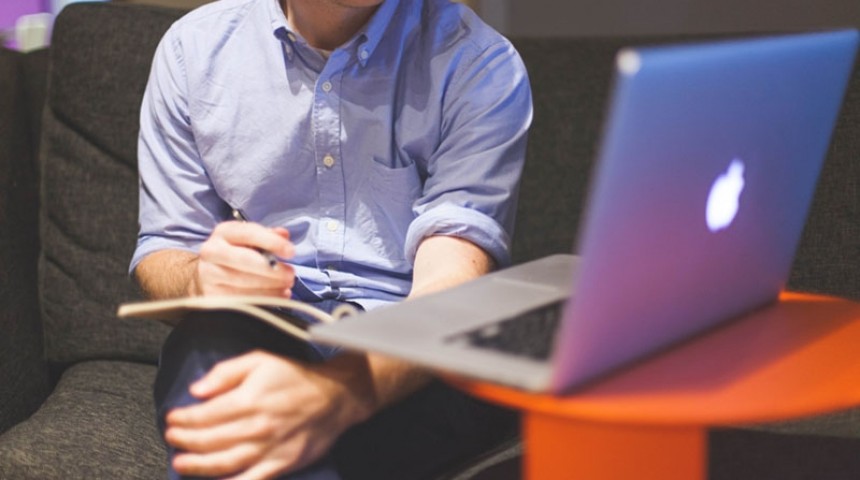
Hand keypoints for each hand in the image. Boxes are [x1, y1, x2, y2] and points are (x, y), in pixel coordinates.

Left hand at [164, 350, 375, 479]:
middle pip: (209, 441)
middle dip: (185, 441)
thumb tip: (196, 389)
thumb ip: (225, 372)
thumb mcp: (260, 360)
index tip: (172, 418)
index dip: (183, 419)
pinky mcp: (281, 465)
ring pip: (224, 464)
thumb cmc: (297, 377)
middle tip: (172, 438)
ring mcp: (269, 449)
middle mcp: (256, 427)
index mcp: (249, 400)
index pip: (204, 415)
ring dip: (197, 466)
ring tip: (180, 464)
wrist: (336, 396)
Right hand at [192, 221, 295, 296]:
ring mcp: (210, 275)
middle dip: (272, 269)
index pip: (249, 233)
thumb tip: (284, 235)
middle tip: (291, 275)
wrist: (207, 274)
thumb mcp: (249, 239)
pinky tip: (277, 296)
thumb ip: (268, 235)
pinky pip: (242, 300)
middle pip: (245, 260)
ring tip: (286, 286)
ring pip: (244, 283)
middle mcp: (212, 251)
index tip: (291, 252)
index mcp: (224, 232)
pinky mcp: (212, 296)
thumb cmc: (236, 253)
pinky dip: (264, 300)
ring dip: (271, 287)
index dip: (272, 242)